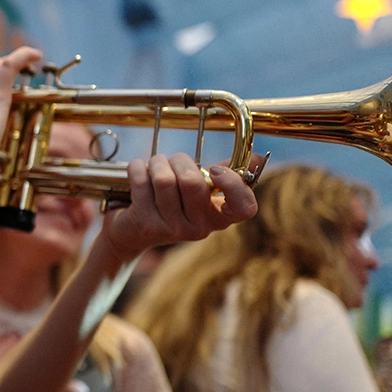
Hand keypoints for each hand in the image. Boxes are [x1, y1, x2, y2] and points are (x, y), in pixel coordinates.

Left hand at [99, 153, 258, 263]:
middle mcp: (200, 229)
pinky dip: (137, 168)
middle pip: (192, 182)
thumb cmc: (170, 204)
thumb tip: (260, 158)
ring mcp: (172, 230)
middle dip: (178, 161)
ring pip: (164, 180)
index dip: (233, 184)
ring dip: (156, 162)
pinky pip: (142, 181)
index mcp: (219, 218)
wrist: (131, 233)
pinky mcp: (145, 225)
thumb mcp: (200, 192)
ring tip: (153, 166)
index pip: (245, 208)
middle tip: (171, 161)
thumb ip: (226, 176)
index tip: (214, 170)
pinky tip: (137, 171)